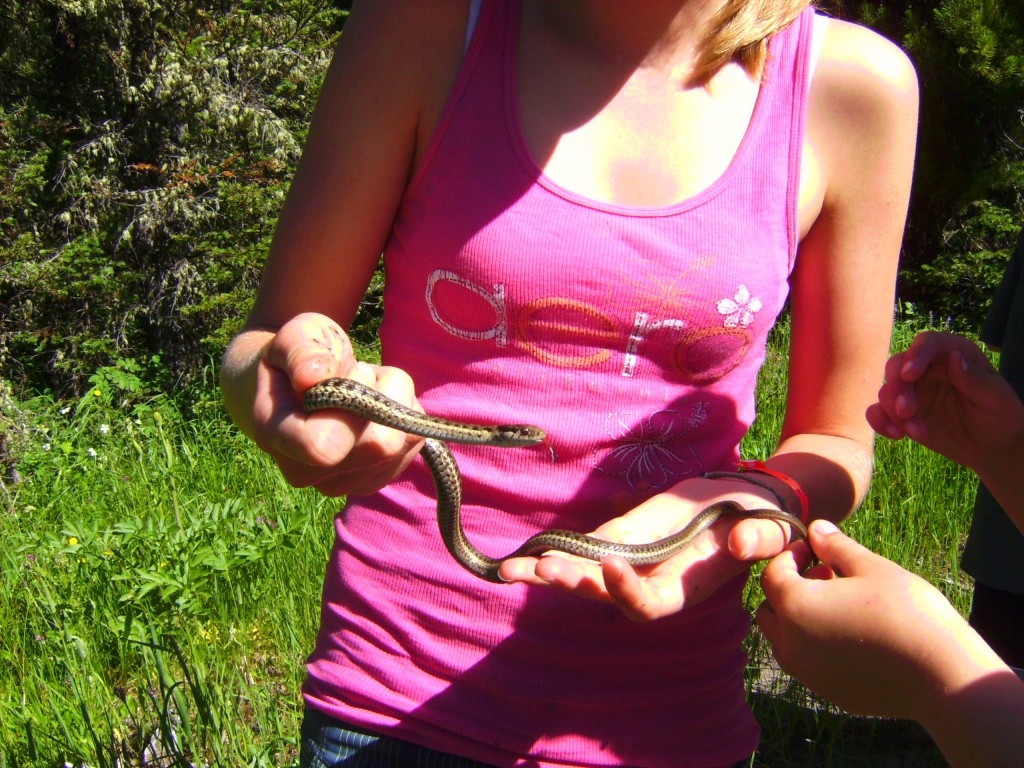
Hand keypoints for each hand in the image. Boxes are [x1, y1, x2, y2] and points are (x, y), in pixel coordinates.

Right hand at [251, 312, 423, 495]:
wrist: (298, 386)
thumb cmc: (298, 357)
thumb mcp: (297, 335)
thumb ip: (302, 352)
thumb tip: (313, 378)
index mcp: (276, 434)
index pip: (324, 447)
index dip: (351, 405)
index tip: (344, 372)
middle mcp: (306, 471)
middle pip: (379, 445)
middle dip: (382, 395)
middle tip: (360, 374)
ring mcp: (340, 482)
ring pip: (402, 442)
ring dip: (395, 404)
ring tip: (365, 389)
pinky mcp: (372, 481)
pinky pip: (413, 446)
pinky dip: (405, 419)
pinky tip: (377, 407)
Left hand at [500, 477, 800, 620]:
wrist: (741, 504)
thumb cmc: (756, 520)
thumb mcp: (767, 527)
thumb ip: (760, 537)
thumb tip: (743, 543)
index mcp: (683, 588)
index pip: (649, 603)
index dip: (629, 590)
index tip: (613, 564)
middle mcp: (649, 581)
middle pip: (604, 594)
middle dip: (574, 583)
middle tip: (543, 570)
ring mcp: (630, 560)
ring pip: (584, 576)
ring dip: (549, 572)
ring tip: (512, 570)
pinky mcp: (618, 537)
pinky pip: (582, 549)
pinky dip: (553, 552)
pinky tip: (520, 557)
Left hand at [756, 519, 982, 718]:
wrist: (942, 677)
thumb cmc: (907, 613)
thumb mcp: (871, 568)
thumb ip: (836, 547)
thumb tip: (816, 528)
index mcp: (795, 606)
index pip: (772, 574)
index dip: (789, 556)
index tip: (812, 549)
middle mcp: (790, 643)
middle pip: (769, 609)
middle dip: (788, 588)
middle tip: (825, 575)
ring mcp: (806, 673)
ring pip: (783, 639)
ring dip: (798, 618)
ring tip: (840, 604)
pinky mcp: (827, 692)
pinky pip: (806, 663)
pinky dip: (813, 644)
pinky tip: (851, 634)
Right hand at [866, 331, 1023, 472]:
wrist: (992, 447)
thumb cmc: (1000, 417)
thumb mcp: (997, 399)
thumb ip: (975, 379)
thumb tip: (954, 358)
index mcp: (953, 354)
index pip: (928, 344)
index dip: (916, 355)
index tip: (909, 374)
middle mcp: (928, 368)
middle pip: (898, 366)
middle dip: (897, 388)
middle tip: (906, 411)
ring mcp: (913, 391)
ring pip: (887, 390)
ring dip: (893, 411)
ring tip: (917, 432)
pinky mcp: (901, 412)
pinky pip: (879, 411)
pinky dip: (880, 421)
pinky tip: (895, 435)